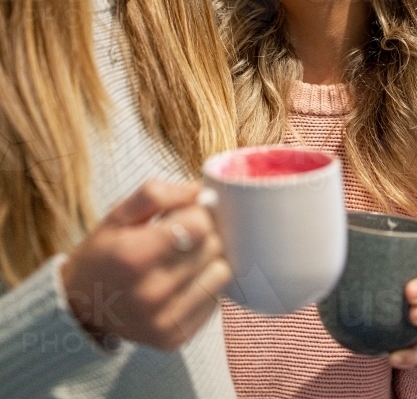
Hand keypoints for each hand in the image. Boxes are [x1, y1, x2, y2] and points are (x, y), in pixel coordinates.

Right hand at [61, 179, 229, 349]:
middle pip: (212, 247)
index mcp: (134, 256)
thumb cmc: (103, 254)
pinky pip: (215, 301)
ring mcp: (164, 321)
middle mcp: (150, 294)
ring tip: (184, 259)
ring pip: (221, 273)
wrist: (81, 308)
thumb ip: (156, 194)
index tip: (183, 215)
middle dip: (203, 235)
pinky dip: (204, 286)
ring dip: (209, 261)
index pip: (199, 224)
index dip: (197, 212)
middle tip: (182, 236)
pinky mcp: (175, 338)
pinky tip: (182, 283)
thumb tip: (198, 190)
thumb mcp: (117, 214)